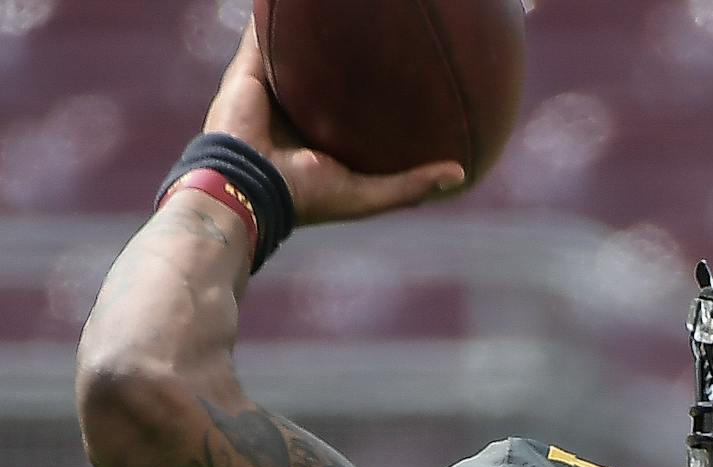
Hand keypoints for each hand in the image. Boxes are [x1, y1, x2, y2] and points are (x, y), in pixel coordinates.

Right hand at [200, 21, 465, 224]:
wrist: (248, 187)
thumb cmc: (307, 197)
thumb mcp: (369, 195)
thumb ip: (411, 184)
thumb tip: (460, 173)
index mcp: (320, 138)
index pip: (351, 108)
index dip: (373, 90)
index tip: (405, 71)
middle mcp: (295, 110)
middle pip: (325, 73)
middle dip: (344, 51)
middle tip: (376, 27)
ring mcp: (270, 88)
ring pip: (294, 48)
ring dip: (308, 27)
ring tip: (337, 3)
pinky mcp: (247, 70)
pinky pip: (262, 33)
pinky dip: (276, 12)